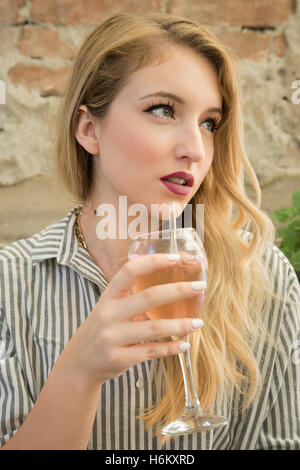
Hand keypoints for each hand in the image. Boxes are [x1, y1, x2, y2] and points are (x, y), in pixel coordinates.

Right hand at [61, 253, 204, 389]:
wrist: (79, 364)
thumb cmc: (101, 330)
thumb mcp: (108, 308)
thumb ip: (129, 296)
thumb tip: (165, 281)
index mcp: (108, 297)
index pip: (130, 271)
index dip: (153, 262)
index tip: (175, 258)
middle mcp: (109, 314)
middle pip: (149, 297)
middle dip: (178, 290)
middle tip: (200, 286)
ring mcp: (113, 337)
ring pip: (155, 328)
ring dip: (180, 324)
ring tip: (198, 322)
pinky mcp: (119, 358)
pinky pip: (151, 351)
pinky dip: (171, 348)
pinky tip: (184, 344)